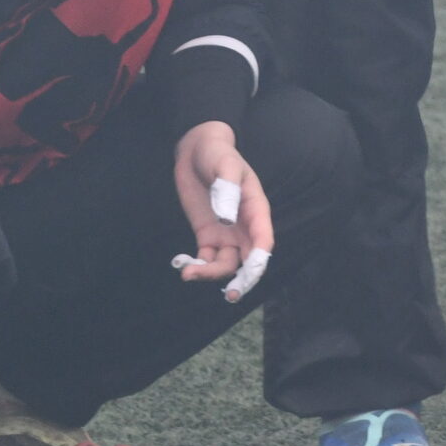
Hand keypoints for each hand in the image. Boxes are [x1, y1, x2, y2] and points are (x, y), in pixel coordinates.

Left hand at [171, 121, 274, 298]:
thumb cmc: (218, 154)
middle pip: (248, 260)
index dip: (260, 258)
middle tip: (231, 295)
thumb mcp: (225, 165)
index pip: (263, 239)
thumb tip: (226, 218)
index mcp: (256, 209)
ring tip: (188, 273)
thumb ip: (227, 189)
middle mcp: (244, 227)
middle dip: (242, 280)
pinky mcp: (207, 236)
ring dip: (211, 274)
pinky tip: (181, 265)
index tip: (251, 271)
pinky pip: (205, 259)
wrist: (196, 151)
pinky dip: (196, 266)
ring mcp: (226, 233)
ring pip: (225, 264)